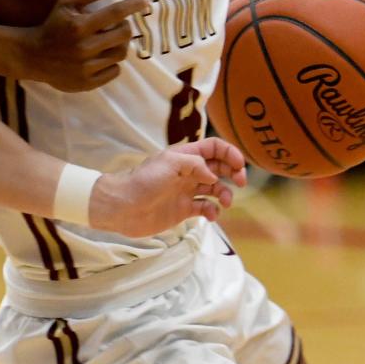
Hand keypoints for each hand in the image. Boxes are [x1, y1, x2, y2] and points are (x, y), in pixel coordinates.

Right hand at [22, 0, 149, 90]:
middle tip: (120, 25)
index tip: (144, 2)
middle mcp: (84, 48)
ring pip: (121, 54)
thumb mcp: (66, 2)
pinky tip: (103, 56)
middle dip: (126, 27)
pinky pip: (114, 71)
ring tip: (111, 40)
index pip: (116, 13)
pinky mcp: (86, 83)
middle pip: (124, 35)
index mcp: (79, 26)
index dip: (134, 5)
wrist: (33, 55)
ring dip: (121, 44)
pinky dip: (113, 62)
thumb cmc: (52, 24)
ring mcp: (85, 68)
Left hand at [92, 137, 246, 237]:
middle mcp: (188, 172)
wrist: (124, 207)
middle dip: (233, 172)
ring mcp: (187, 191)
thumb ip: (196, 165)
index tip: (239, 166)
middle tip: (240, 182)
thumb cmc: (143, 181)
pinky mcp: (184, 209)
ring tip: (225, 202)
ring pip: (215, 189)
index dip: (230, 153)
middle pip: (219, 167)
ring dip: (225, 194)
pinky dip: (213, 211)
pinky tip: (211, 215)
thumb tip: (214, 176)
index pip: (214, 148)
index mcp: (185, 156)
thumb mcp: (170, 164)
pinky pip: (206, 208)